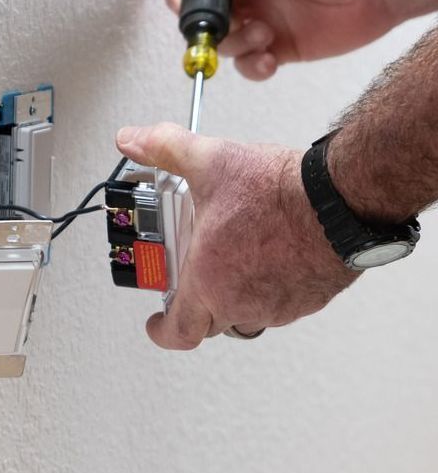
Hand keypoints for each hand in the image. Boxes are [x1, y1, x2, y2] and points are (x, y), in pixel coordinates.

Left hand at [116, 123, 358, 348]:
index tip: (156, 323)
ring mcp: (278, 305)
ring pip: (245, 315)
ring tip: (231, 262)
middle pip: (209, 323)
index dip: (162, 331)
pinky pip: (279, 305)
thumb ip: (164, 148)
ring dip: (233, 297)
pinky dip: (267, 288)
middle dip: (196, 305)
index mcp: (209, 281)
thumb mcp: (209, 161)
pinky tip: (267, 256)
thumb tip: (132, 140)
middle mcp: (242, 301)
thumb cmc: (279, 193)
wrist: (341, 201)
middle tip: (193, 278)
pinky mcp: (308, 300)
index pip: (179, 330)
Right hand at [165, 0, 398, 80]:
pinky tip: (270, 57)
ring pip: (224, 45)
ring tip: (263, 33)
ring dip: (236, 45)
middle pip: (202, 18)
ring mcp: (259, 21)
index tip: (185, 5)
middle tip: (225, 26)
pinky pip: (250, 66)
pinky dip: (253, 67)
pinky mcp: (278, 48)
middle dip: (206, 28)